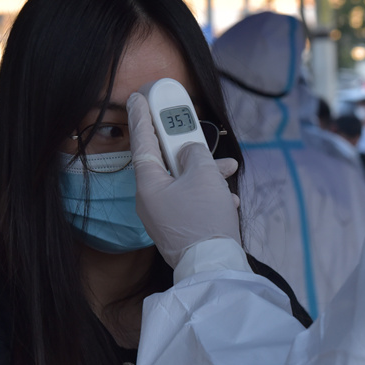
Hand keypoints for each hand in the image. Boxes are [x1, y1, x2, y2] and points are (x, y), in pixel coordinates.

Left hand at [126, 89, 241, 268]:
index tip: (137, 97)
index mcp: (148, 185)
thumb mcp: (204, 175)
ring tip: (228, 168)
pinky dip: (207, 193)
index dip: (142, 117)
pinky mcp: (177, 228)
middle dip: (186, 146)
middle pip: (166, 162)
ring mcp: (162, 216)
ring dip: (205, 172)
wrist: (214, 266)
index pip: (143, 142)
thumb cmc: (205, 219)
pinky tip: (227, 198)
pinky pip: (190, 201)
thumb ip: (195, 154)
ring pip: (183, 181)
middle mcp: (150, 200)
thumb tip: (190, 151)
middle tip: (189, 124)